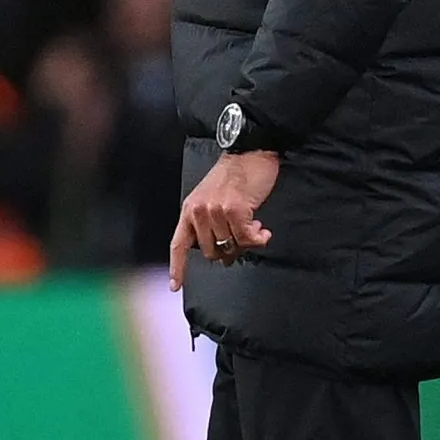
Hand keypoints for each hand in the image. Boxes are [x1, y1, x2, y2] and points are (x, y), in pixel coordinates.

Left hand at [169, 151, 279, 290]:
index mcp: (189, 210)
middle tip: (243, 237)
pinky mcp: (235, 211)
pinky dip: (258, 239)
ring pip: (231, 246)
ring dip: (246, 242)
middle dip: (229, 250)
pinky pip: (247, 240)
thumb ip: (210, 225)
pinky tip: (263, 231)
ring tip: (254, 226)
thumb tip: (224, 255)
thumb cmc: (233, 177)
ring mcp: (215, 211)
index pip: (179, 244)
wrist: (249, 153)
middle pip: (212, 252)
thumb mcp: (211, 199)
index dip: (178, 267)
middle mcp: (198, 212)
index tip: (176, 286)